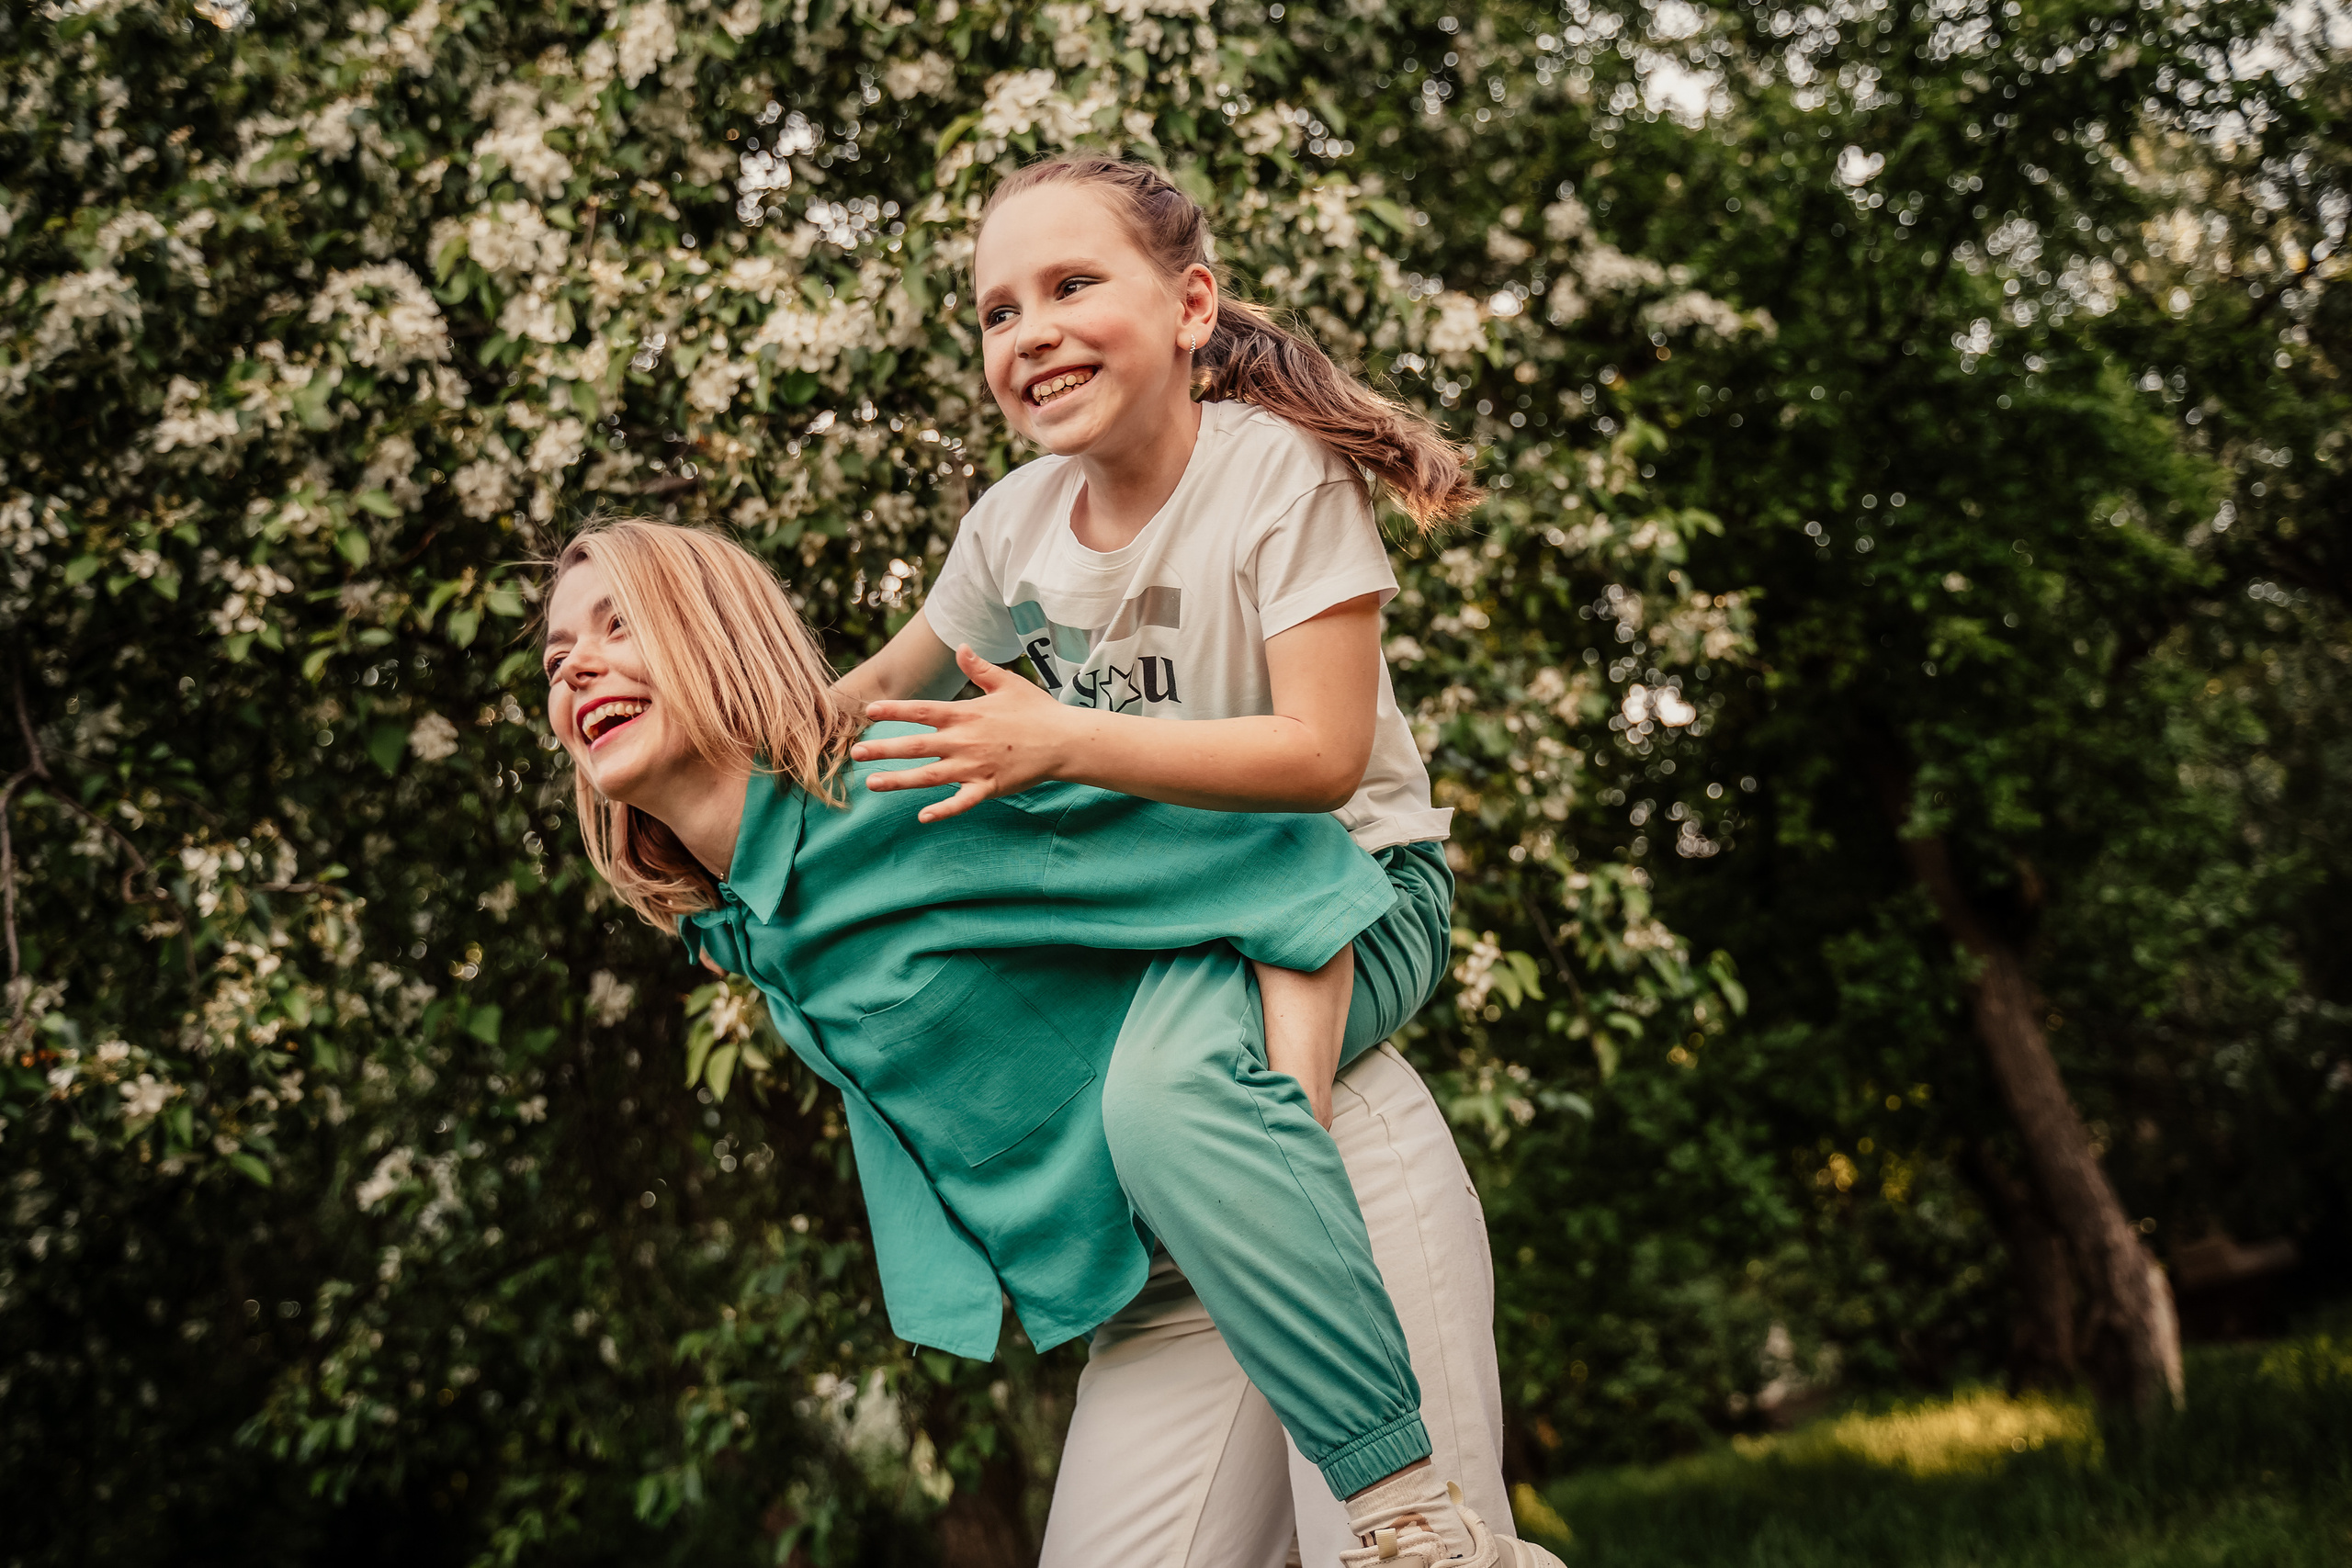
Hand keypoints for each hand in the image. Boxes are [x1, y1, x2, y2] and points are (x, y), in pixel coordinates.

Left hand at [851, 645, 1074, 822]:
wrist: (1064, 740)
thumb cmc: (1036, 710)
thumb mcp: (1007, 682)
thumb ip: (980, 668)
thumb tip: (961, 648)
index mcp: (965, 714)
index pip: (921, 711)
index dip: (893, 710)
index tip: (868, 711)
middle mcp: (963, 741)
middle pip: (915, 746)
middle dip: (884, 750)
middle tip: (856, 755)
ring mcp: (974, 766)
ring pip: (929, 776)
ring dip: (899, 780)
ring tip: (873, 784)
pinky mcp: (988, 787)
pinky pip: (961, 801)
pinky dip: (943, 810)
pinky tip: (923, 817)